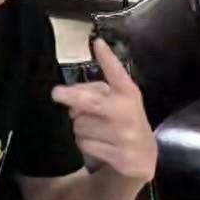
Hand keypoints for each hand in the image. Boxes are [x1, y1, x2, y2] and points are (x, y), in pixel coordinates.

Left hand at [51, 38, 156, 182]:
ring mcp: (124, 134)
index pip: (117, 73)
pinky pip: (85, 144)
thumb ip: (96, 92)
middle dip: (71, 96)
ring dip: (78, 127)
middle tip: (56, 93)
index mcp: (128, 92)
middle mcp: (127, 111)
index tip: (97, 42)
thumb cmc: (122, 121)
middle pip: (91, 102)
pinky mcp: (119, 154)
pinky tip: (95, 145)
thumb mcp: (117, 101)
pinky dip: (83, 143)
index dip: (107, 58)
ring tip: (91, 129)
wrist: (143, 156)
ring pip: (81, 125)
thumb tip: (69, 95)